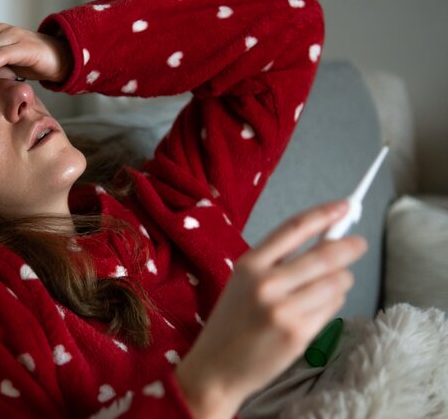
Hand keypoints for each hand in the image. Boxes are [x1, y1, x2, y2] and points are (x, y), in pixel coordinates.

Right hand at [174, 200, 367, 418]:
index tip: (345, 206)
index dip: (324, 214)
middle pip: (324, 255)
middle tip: (359, 244)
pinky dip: (333, 303)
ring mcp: (283, 310)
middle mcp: (266, 284)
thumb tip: (325, 238)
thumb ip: (277, 261)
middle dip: (349, 247)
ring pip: (335, 282)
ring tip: (329, 286)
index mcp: (248, 265)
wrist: (216, 368)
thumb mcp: (243, 283)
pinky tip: (318, 307)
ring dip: (341, 281)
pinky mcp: (298, 333)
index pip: (294, 229)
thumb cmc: (232, 322)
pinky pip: (332, 308)